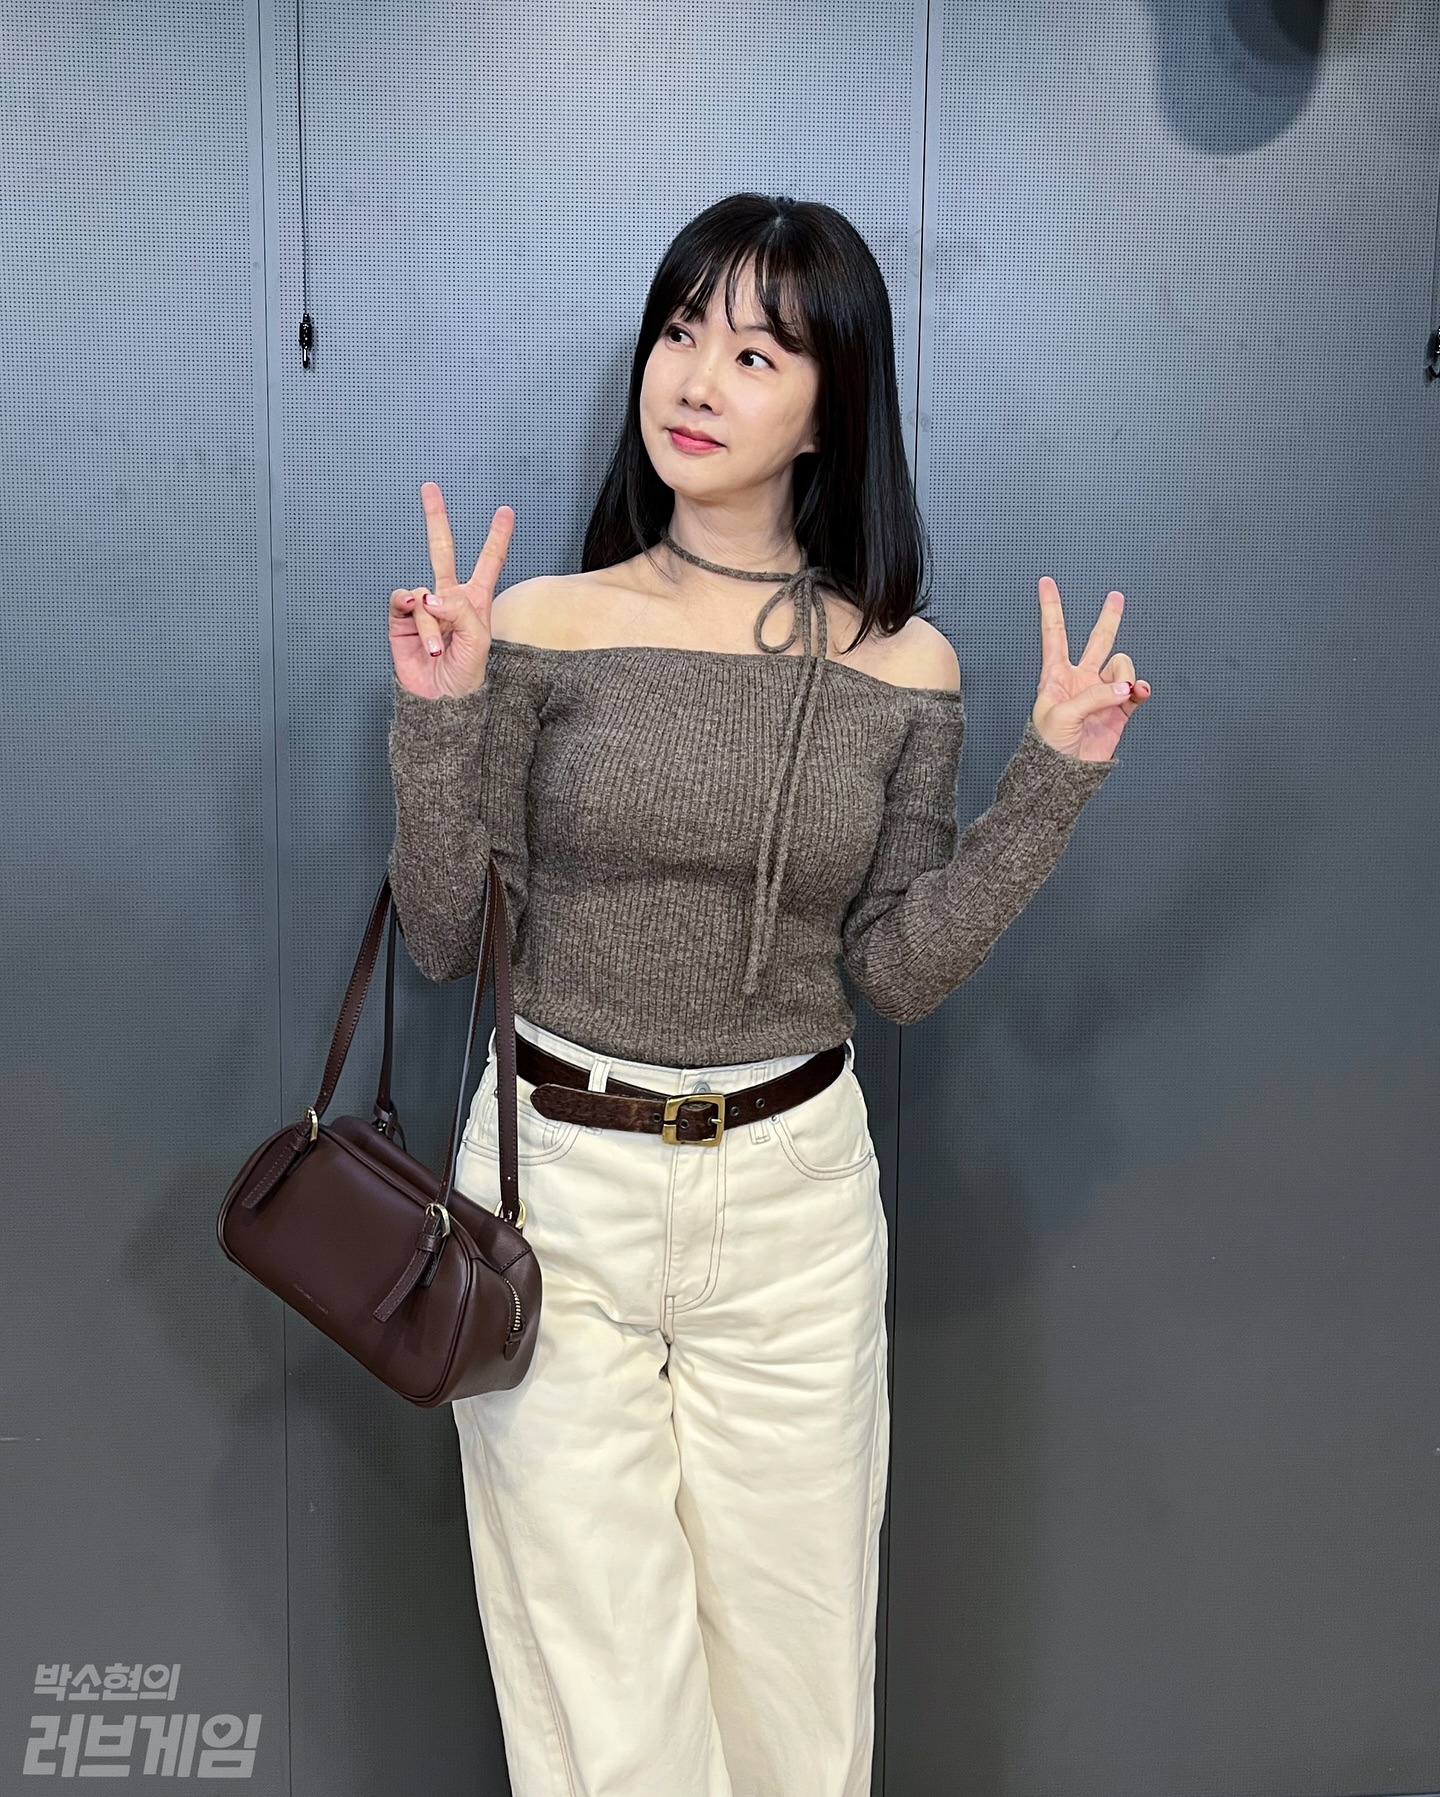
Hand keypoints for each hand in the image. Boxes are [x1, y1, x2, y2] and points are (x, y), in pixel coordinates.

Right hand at [388, 483, 514, 698]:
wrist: (440, 700)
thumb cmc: (466, 674)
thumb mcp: (477, 641)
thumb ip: (460, 611)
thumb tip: (430, 595)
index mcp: (475, 601)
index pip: (489, 563)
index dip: (497, 538)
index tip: (506, 512)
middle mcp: (448, 598)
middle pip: (441, 550)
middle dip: (436, 519)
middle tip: (429, 488)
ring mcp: (423, 607)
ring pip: (423, 592)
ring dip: (430, 621)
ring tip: (437, 649)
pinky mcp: (400, 619)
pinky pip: (402, 601)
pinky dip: (410, 614)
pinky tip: (416, 629)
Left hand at [1030, 577, 1149, 761]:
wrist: (1062, 775)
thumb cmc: (1048, 745)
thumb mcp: (1061, 715)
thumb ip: (1093, 696)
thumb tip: (1123, 687)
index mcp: (1056, 676)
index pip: (1054, 634)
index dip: (1051, 608)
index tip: (1046, 583)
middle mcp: (1080, 680)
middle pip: (1097, 641)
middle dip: (1108, 619)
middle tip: (1116, 598)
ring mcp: (1102, 693)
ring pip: (1122, 666)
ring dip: (1125, 675)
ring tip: (1120, 694)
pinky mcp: (1120, 711)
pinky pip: (1136, 690)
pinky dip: (1140, 689)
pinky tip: (1138, 693)